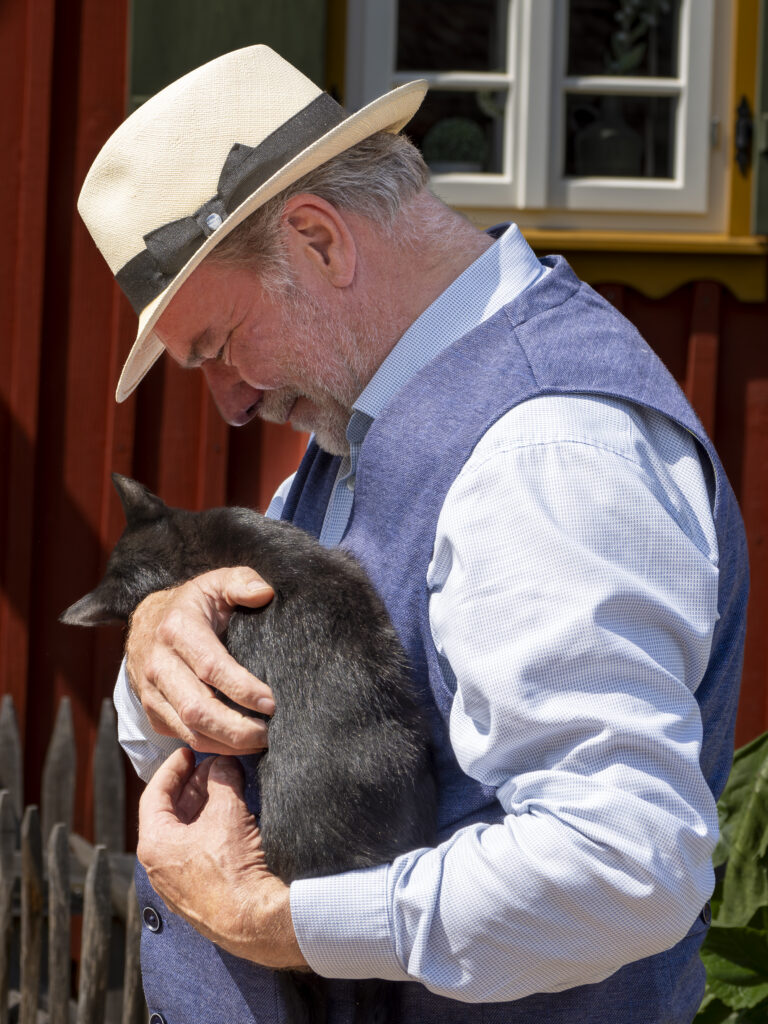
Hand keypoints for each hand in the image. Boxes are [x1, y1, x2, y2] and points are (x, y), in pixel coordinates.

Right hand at [125, 566, 274, 754]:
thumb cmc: (193, 605)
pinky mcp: (153, 713)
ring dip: (228, 744)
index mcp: (177, 630)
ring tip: (261, 742)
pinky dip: (215, 747)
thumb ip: (241, 581)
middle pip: (197, 710)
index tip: (271, 702)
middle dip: (236, 729)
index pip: (211, 667)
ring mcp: (152, 693)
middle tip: (269, 733)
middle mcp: (159, 664)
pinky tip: (241, 744)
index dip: (242, 688)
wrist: (146, 623)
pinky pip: (185, 738)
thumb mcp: (215, 583)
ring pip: (190, 731)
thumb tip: (264, 593)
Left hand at [137, 748, 306, 968]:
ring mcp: (177, 884)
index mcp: (154, 844)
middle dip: (194, 786)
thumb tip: (224, 764)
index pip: (154, 795)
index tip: (188, 753)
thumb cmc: (232, 868)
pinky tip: (233, 818)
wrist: (253, 920)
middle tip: (213, 766)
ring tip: (227, 787)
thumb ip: (222, 779)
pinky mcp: (197, 895)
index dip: (172, 769)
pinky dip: (210, 830)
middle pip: (171, 814)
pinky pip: (197, 853)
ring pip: (186, 834)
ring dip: (204, 807)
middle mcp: (158, 866)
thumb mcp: (228, 810)